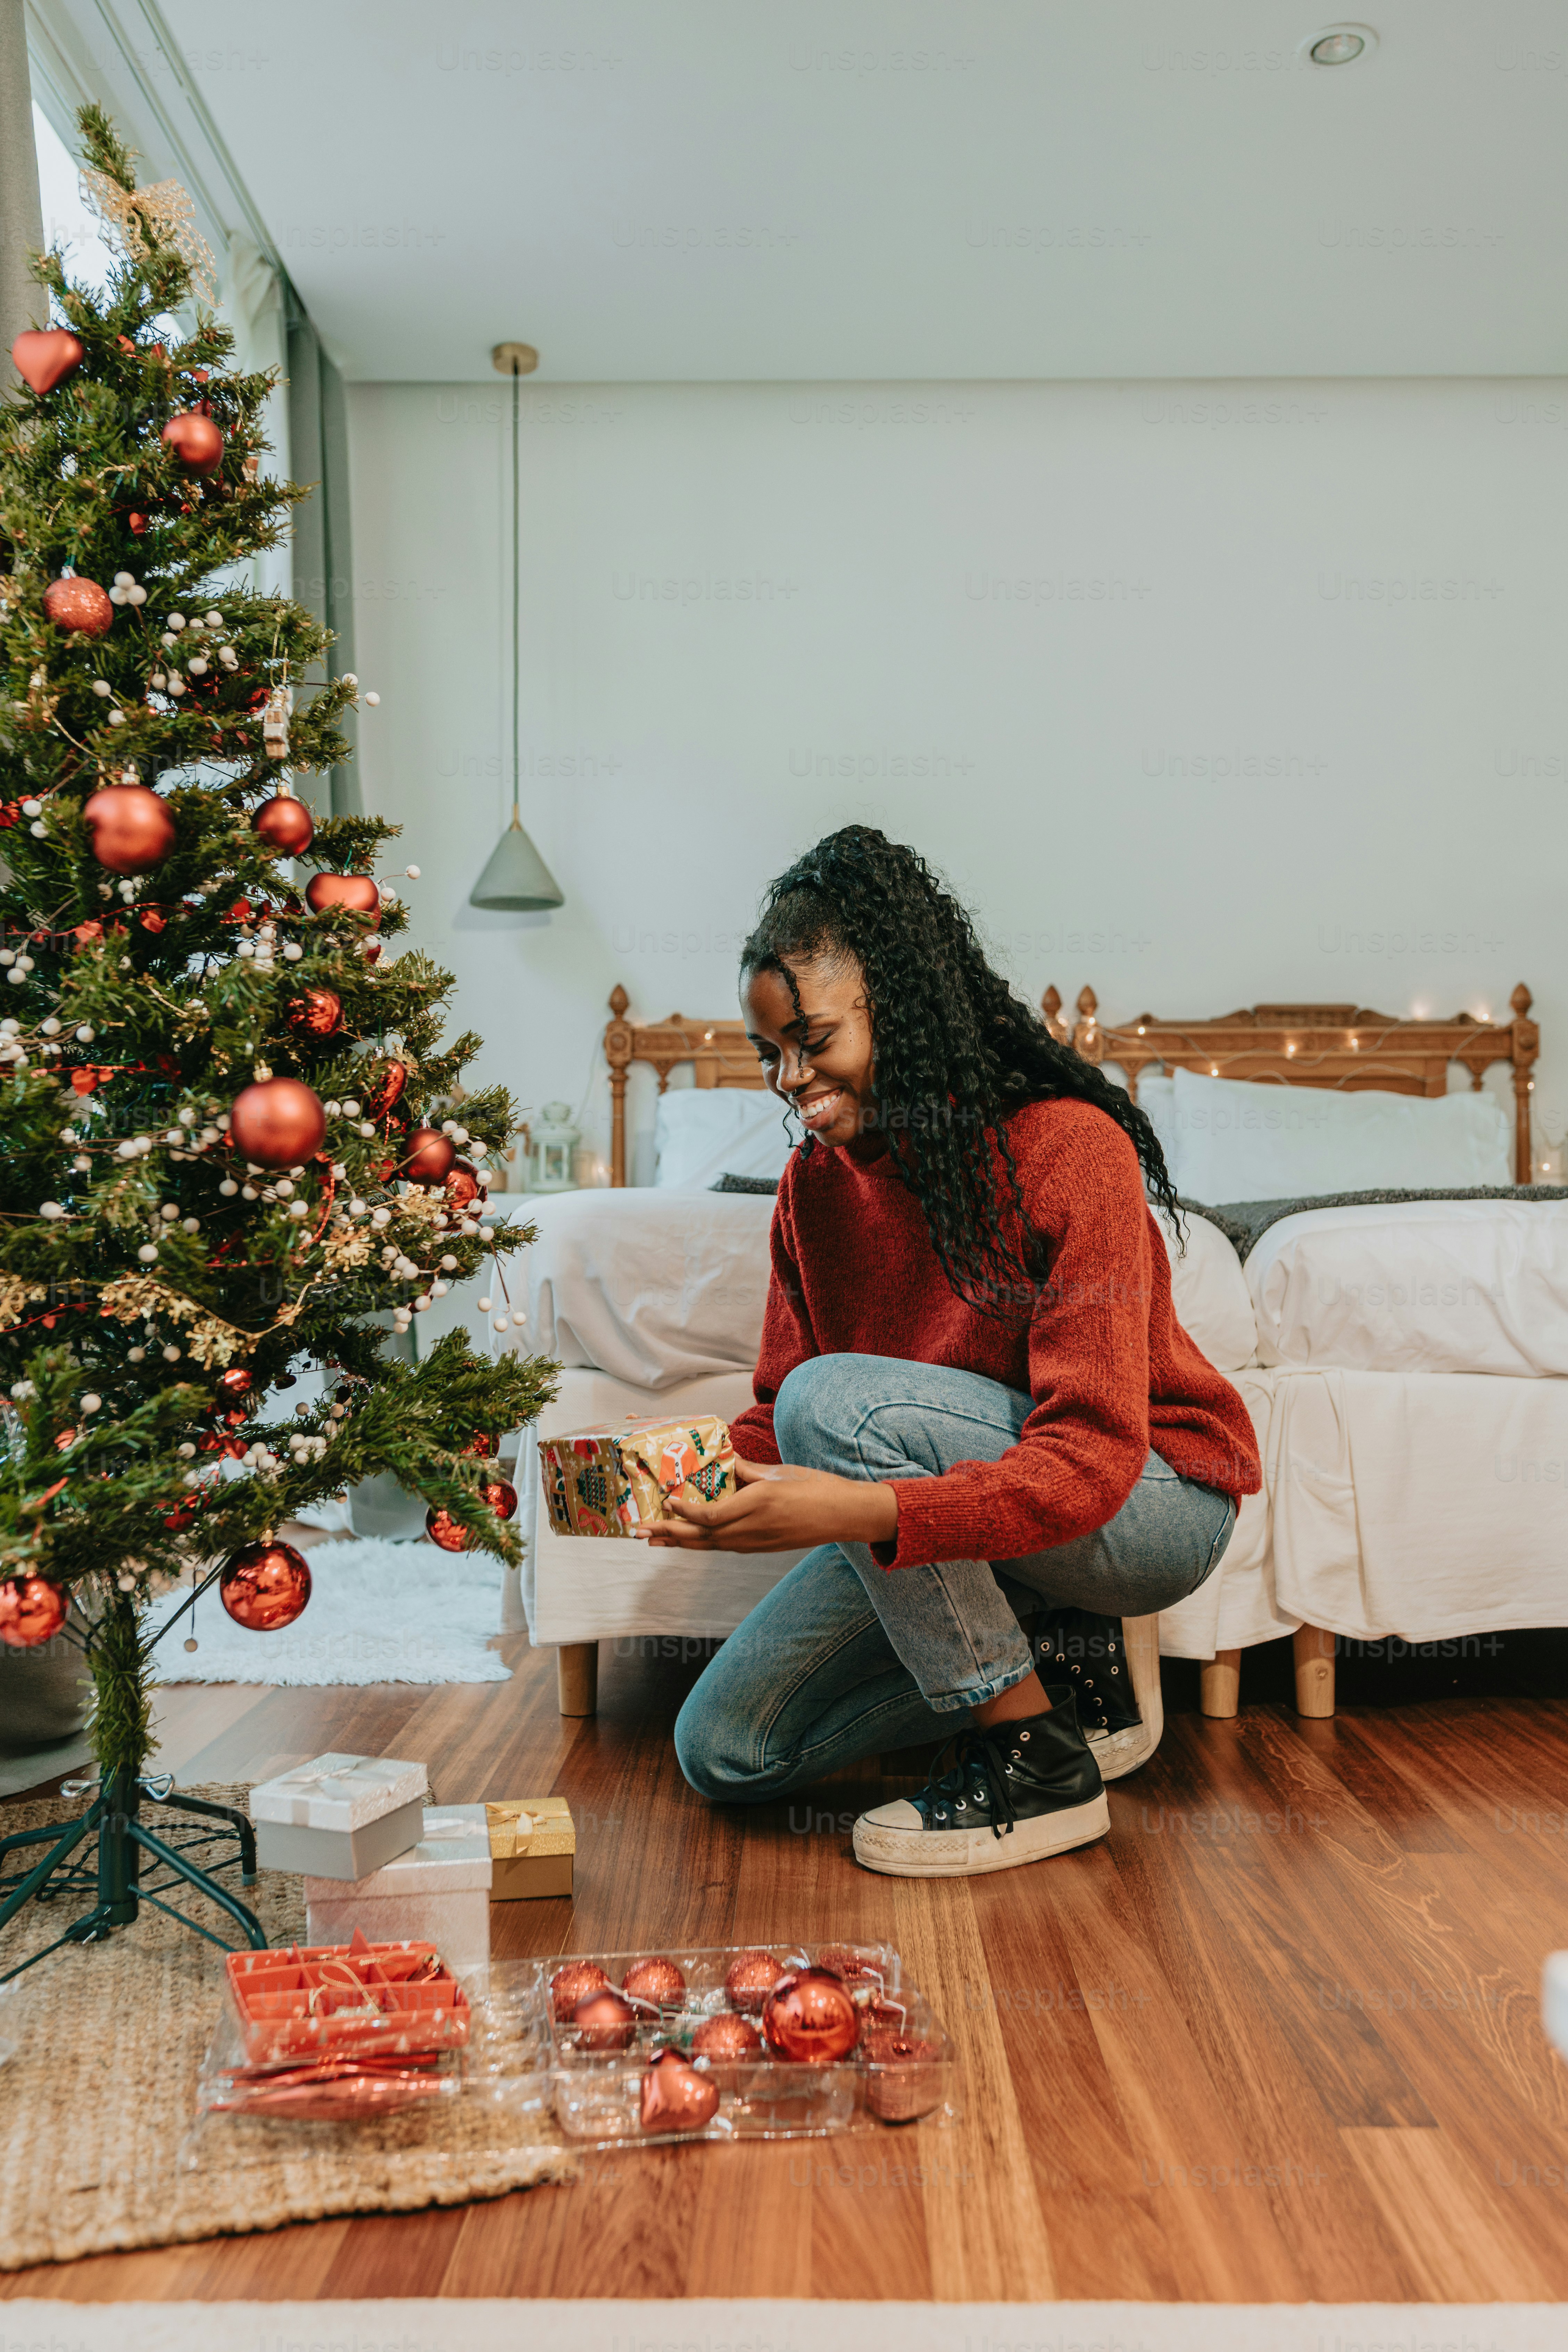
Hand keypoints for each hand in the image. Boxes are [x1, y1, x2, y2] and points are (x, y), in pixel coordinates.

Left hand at [635, 1456, 897, 1552]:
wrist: (845, 1515)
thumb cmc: (816, 1488)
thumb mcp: (779, 1472)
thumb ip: (747, 1470)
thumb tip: (723, 1462)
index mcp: (757, 1504)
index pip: (710, 1515)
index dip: (684, 1513)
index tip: (666, 1503)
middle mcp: (753, 1529)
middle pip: (702, 1537)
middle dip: (668, 1535)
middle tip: (641, 1533)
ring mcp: (757, 1542)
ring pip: (710, 1546)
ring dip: (681, 1543)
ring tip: (655, 1540)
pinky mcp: (761, 1547)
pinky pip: (724, 1546)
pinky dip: (702, 1543)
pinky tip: (690, 1540)